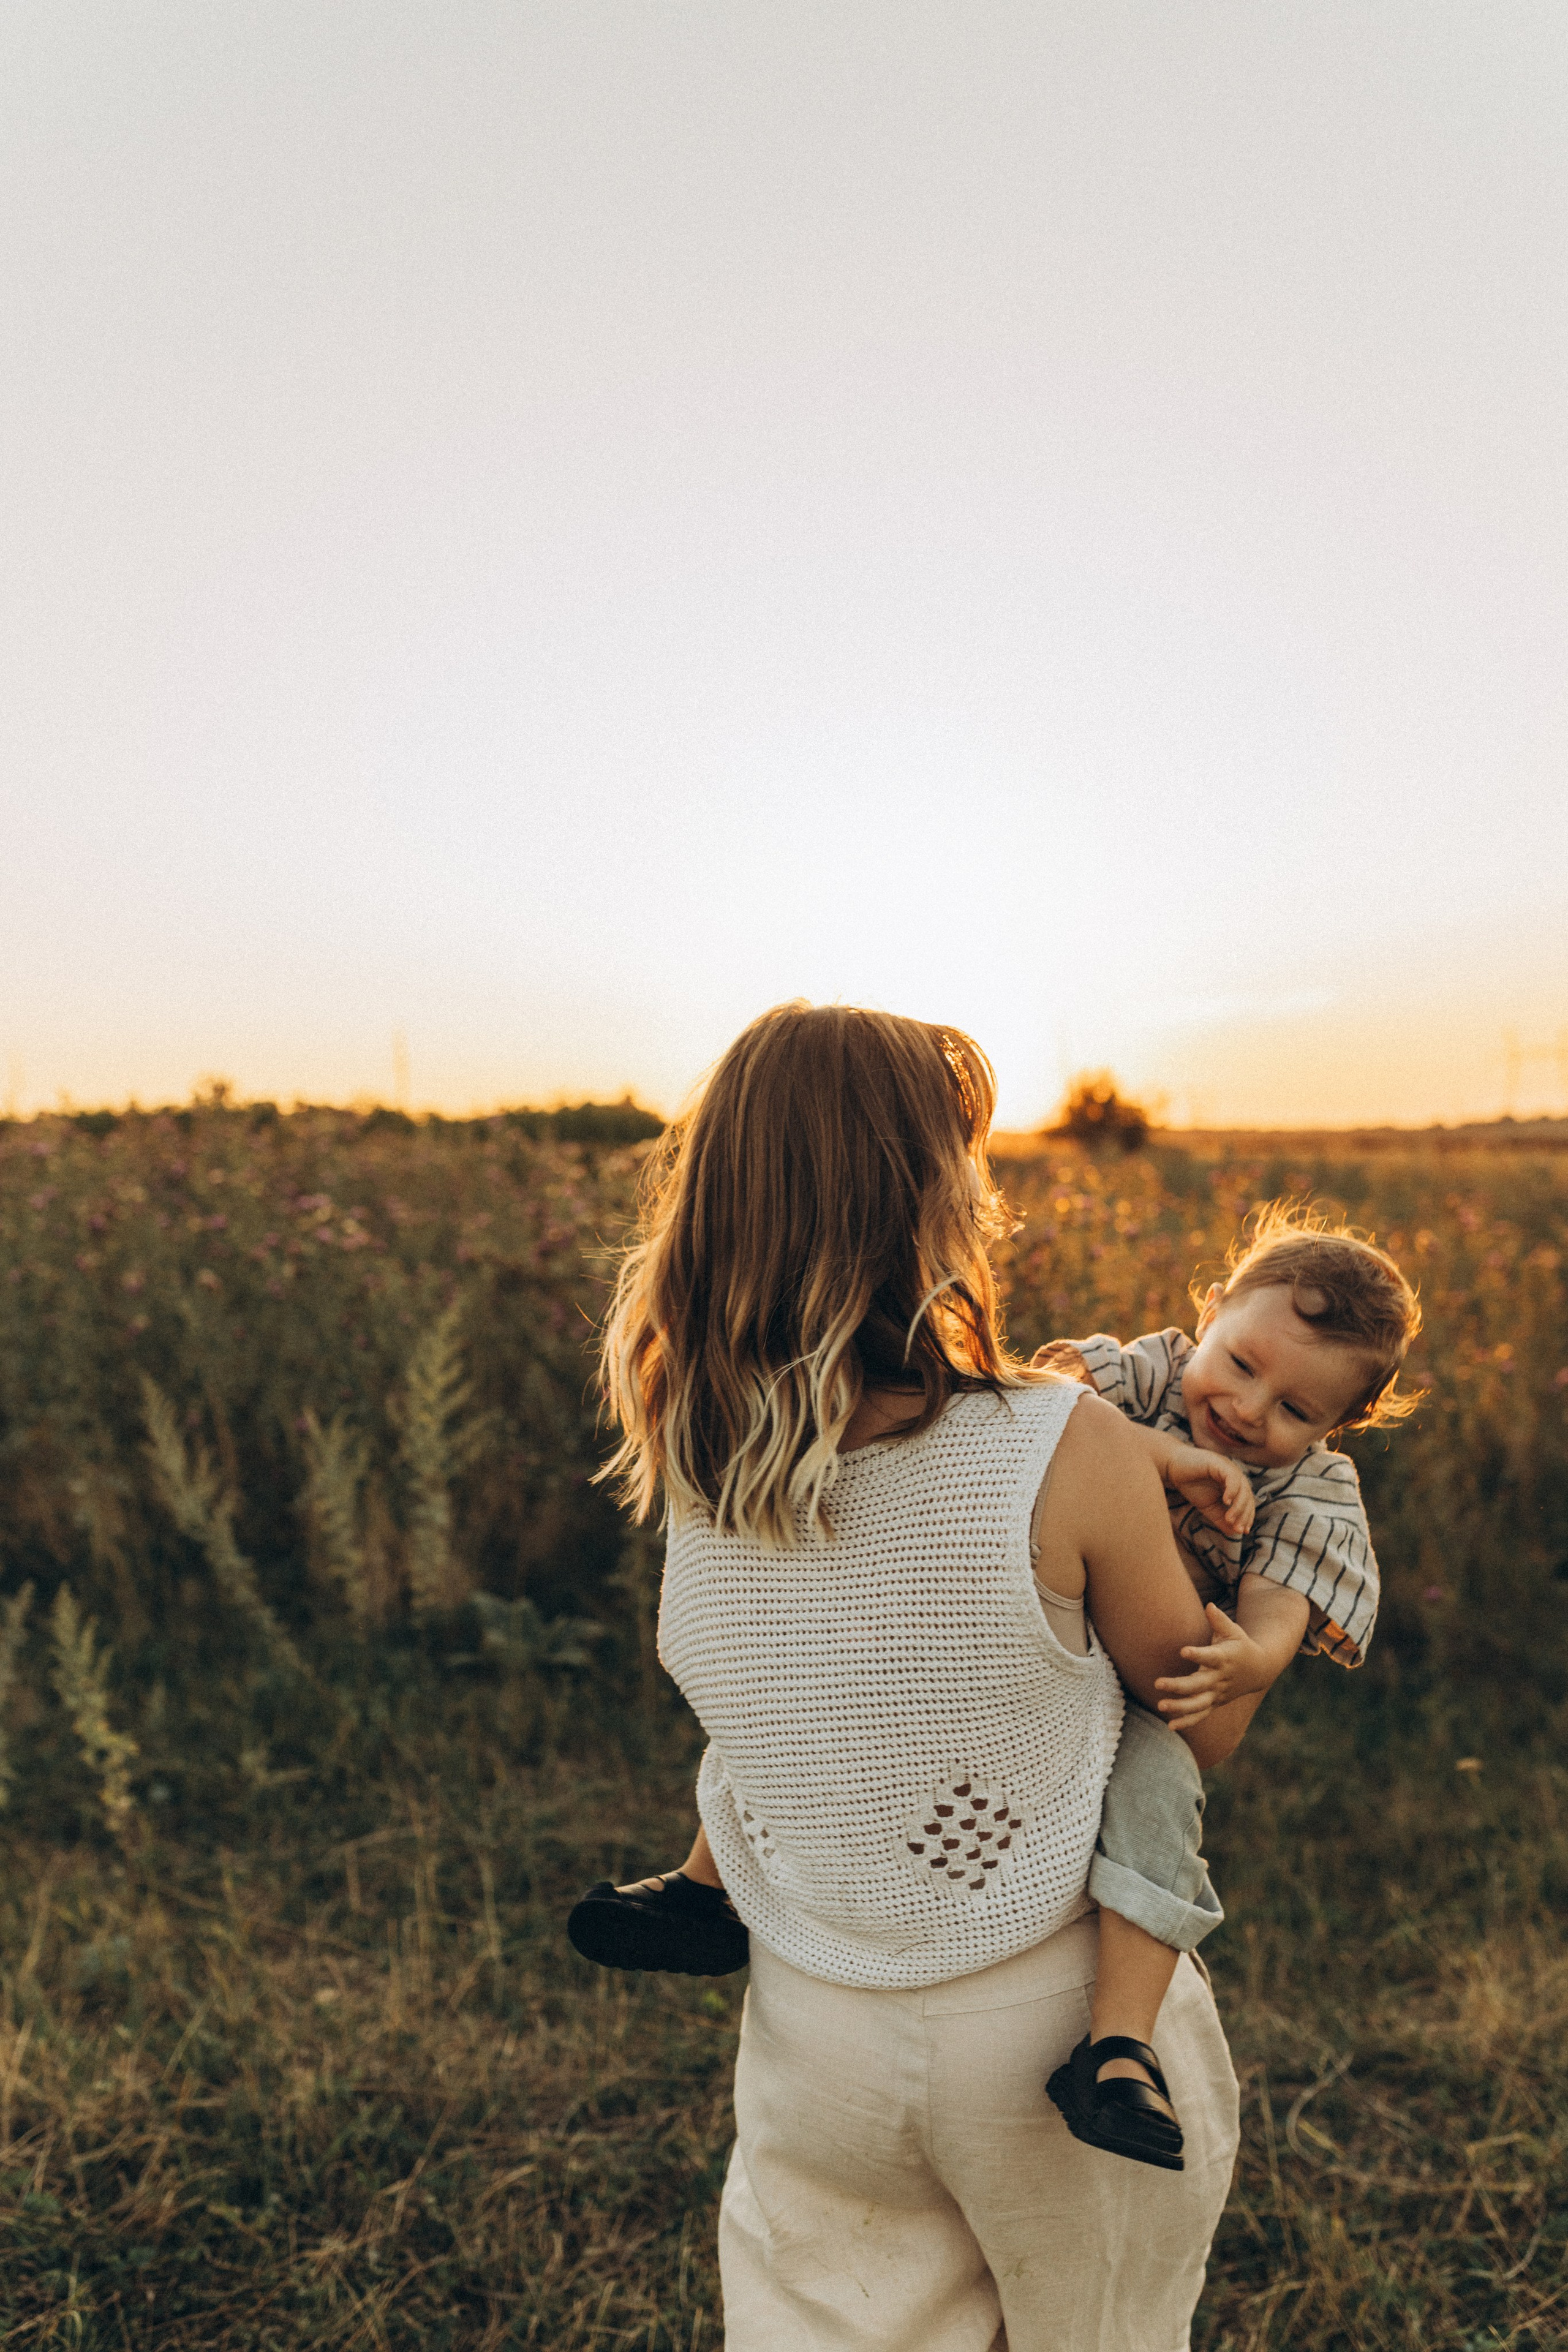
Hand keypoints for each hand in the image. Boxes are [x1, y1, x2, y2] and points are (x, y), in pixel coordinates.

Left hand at [1154, 1602, 1272, 1729]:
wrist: (1260, 1669)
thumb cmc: (1240, 1645)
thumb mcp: (1233, 1630)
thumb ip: (1219, 1620)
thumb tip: (1208, 1605)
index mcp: (1224, 1658)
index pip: (1210, 1657)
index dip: (1198, 1655)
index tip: (1183, 1650)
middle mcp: (1220, 1678)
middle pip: (1198, 1685)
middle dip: (1178, 1686)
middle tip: (1157, 1683)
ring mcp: (1217, 1693)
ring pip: (1198, 1704)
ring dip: (1180, 1707)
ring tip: (1160, 1705)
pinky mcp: (1215, 1703)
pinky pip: (1200, 1715)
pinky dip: (1187, 1722)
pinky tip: (1170, 1726)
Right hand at [1161, 1441, 1254, 1536]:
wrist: (1173, 1468)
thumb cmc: (1191, 1485)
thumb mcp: (1208, 1507)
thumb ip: (1221, 1519)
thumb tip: (1235, 1533)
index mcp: (1235, 1486)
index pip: (1248, 1503)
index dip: (1247, 1517)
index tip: (1242, 1531)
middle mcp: (1235, 1476)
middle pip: (1248, 1497)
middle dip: (1244, 1514)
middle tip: (1238, 1528)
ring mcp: (1229, 1468)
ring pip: (1243, 1489)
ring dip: (1238, 1506)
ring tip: (1229, 1519)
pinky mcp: (1220, 1463)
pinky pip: (1232, 1478)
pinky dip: (1232, 1490)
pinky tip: (1226, 1502)